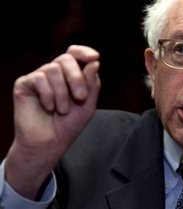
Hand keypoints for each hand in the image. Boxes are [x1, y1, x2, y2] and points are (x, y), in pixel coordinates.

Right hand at [5, 45, 99, 198]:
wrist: (49, 143)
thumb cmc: (68, 125)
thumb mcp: (87, 105)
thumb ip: (92, 84)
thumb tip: (95, 62)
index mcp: (69, 76)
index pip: (74, 54)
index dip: (84, 51)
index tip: (94, 57)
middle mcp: (54, 73)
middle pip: (66, 59)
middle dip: (76, 78)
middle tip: (81, 97)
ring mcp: (39, 77)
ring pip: (53, 69)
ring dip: (62, 93)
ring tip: (62, 110)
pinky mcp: (24, 84)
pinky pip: (39, 78)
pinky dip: (48, 95)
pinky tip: (48, 108)